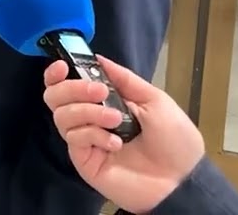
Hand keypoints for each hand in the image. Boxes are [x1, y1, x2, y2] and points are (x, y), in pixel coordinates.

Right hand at [43, 57, 203, 213]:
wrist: (182, 179)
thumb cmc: (174, 140)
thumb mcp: (155, 100)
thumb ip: (124, 79)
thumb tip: (98, 58)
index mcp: (103, 101)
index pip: (66, 83)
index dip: (57, 73)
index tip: (64, 66)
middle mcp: (89, 118)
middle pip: (54, 96)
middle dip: (73, 88)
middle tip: (99, 92)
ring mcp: (85, 140)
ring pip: (62, 115)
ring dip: (88, 111)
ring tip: (116, 120)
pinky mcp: (84, 160)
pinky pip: (74, 138)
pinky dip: (93, 134)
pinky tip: (115, 143)